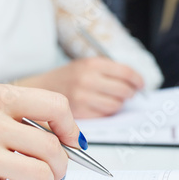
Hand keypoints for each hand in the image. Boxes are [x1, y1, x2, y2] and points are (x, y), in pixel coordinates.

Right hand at [15, 57, 143, 117]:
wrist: (37, 90)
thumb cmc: (63, 79)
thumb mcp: (83, 65)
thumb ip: (107, 71)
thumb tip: (135, 84)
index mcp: (91, 64)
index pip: (126, 73)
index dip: (138, 81)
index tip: (141, 85)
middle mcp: (87, 80)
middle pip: (124, 91)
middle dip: (129, 93)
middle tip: (127, 93)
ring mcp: (82, 97)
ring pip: (115, 105)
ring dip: (117, 104)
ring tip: (110, 100)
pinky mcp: (79, 113)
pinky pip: (103, 115)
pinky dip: (105, 113)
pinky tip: (98, 107)